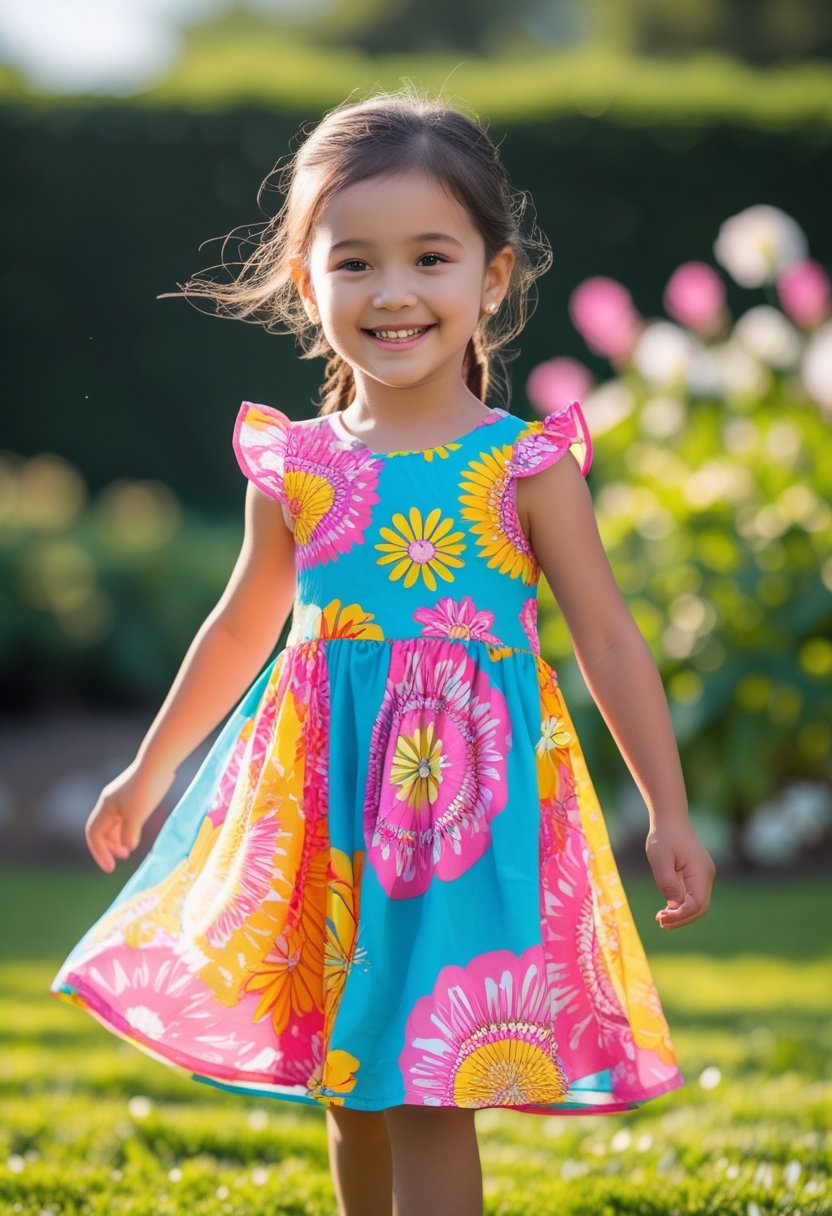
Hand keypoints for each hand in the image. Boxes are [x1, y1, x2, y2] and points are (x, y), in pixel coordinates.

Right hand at [85, 759, 176, 873]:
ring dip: (116, 840)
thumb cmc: (148, 788)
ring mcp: (119, 799)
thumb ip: (129, 834)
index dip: (99, 853)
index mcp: (105, 807)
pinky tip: (135, 836)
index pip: (94, 835)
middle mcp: (109, 803)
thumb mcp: (138, 815)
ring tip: (127, 852)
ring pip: (112, 825)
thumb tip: (126, 847)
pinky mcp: (131, 797)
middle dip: (107, 848)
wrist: (159, 763)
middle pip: (100, 831)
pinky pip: (122, 818)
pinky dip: (125, 830)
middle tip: (118, 861)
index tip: (110, 868)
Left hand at [645, 820, 715, 929]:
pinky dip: (682, 906)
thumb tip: (674, 907)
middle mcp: (706, 876)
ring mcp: (703, 876)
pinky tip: (667, 909)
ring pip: (698, 904)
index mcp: (701, 871)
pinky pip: (693, 896)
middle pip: (701, 908)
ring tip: (662, 919)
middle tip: (661, 922)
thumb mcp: (660, 859)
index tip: (662, 918)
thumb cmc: (664, 837)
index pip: (697, 903)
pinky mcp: (697, 875)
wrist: (670, 820)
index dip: (681, 915)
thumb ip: (667, 883)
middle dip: (682, 919)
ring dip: (682, 914)